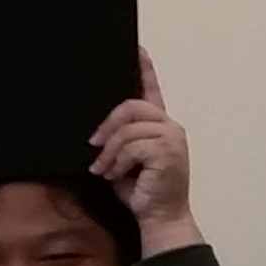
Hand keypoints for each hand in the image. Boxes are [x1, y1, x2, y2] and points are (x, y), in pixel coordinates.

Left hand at [87, 50, 196, 255]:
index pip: (151, 90)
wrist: (159, 217)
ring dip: (110, 152)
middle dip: (107, 126)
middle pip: (131, 106)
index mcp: (159, 125)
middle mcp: (169, 126)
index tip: (136, 48)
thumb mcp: (122, 159)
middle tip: (94, 147)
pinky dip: (118, 162)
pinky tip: (117, 175)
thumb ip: (117, 138)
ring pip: (128, 129)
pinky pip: (132, 146)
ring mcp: (172, 138)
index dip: (144, 68)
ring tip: (105, 170)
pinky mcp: (168, 151)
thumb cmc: (141, 190)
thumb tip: (95, 131)